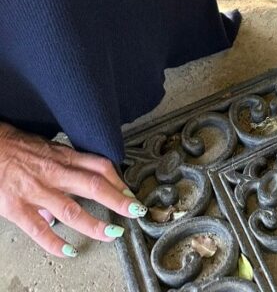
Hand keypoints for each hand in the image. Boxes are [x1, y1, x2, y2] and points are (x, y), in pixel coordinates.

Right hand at [0, 122, 145, 256]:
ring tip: (111, 234)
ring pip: (71, 210)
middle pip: (93, 186)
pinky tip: (69, 250)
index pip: (99, 167)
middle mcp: (54, 173)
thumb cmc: (18, 147)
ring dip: (94, 224)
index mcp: (63, 157)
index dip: (118, 181)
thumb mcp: (46, 150)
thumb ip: (64, 169)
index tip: (131, 193)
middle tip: (136, 211)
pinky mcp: (18, 208)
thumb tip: (79, 185)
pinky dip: (55, 243)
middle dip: (118, 200)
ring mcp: (37, 191)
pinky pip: (39, 230)